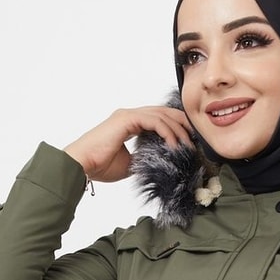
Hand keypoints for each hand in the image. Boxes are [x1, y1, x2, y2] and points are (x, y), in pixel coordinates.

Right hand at [64, 105, 195, 183]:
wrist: (82, 165)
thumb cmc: (100, 166)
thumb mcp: (130, 163)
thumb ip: (144, 157)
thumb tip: (159, 162)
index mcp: (129, 123)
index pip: (159, 120)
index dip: (176, 128)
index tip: (189, 143)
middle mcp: (130, 115)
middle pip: (164, 113)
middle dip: (183, 124)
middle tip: (197, 140)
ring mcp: (128, 115)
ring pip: (162, 115)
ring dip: (178, 130)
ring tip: (188, 147)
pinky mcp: (126, 118)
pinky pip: (154, 121)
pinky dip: (167, 132)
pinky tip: (174, 145)